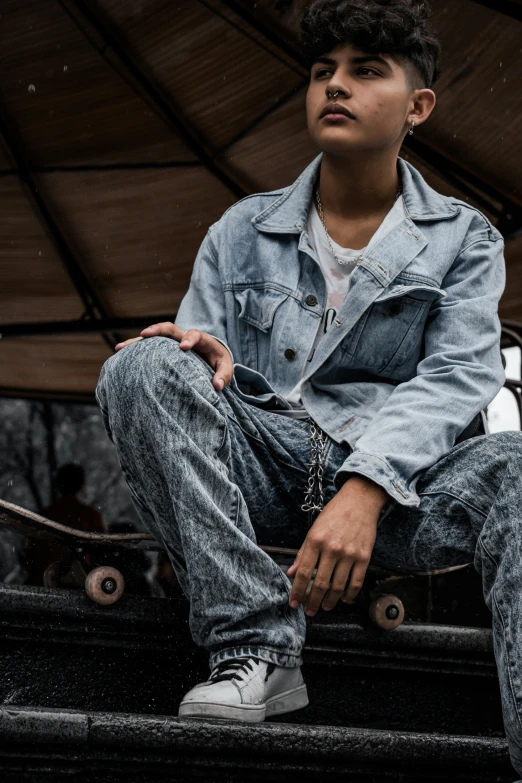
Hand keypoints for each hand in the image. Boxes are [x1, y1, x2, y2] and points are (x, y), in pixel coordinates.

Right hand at [114, 322, 232, 391]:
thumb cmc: (219, 362)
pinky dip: (135, 349)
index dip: (189, 338)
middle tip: (144, 334)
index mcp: (201, 339)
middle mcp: (183, 337)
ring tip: (120, 347)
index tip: (184, 347)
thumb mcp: (225, 367)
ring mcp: (172, 342)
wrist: (212, 356)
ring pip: (154, 337)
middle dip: (157, 330)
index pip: (195, 334)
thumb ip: (224, 376)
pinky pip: (148, 347)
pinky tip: (120, 355)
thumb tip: (216, 386)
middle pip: (169, 328)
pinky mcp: (163, 349)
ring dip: (137, 340)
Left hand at [287, 476, 387, 614]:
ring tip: (325, 607)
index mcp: (315, 541)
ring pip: (338, 586)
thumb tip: (291, 573)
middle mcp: (331, 549)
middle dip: (313, 601)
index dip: (297, 591)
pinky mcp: (364, 557)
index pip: (302, 572)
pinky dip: (349, 594)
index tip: (293, 603)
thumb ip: (302, 553)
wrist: (359, 501)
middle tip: (309, 611)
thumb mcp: (313, 530)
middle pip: (320, 583)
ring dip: (330, 601)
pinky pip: (356, 582)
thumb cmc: (334, 514)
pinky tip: (343, 599)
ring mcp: (349, 554)